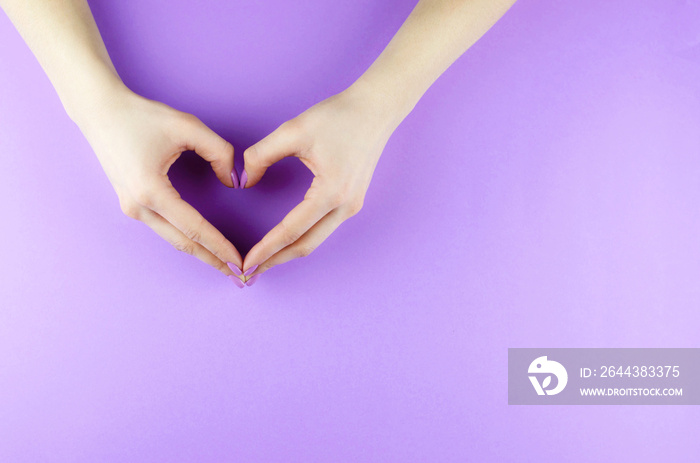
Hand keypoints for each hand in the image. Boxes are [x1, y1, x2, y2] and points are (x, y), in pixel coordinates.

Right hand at [76, 86, 242, 275]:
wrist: (100, 112)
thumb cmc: (142, 117)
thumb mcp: (187, 127)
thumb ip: (219, 152)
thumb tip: (233, 181)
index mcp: (151, 191)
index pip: (195, 228)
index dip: (220, 247)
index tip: (239, 263)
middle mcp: (138, 206)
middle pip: (183, 243)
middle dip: (212, 261)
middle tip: (238, 276)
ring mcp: (131, 208)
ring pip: (172, 238)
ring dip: (200, 253)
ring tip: (224, 264)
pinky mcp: (131, 204)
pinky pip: (164, 228)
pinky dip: (185, 240)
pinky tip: (203, 245)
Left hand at [239, 84, 401, 280]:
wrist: (376, 109)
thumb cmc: (338, 116)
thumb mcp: (293, 131)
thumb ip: (261, 155)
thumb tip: (244, 181)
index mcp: (331, 192)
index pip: (291, 230)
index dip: (266, 249)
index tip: (245, 262)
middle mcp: (345, 206)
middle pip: (305, 246)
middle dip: (275, 261)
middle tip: (249, 272)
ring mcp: (352, 206)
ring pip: (316, 240)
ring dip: (288, 252)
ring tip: (263, 260)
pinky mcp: (352, 201)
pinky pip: (324, 228)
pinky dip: (302, 239)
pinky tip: (285, 240)